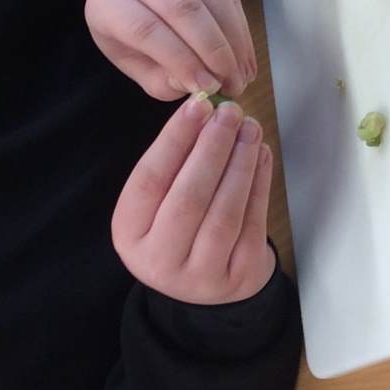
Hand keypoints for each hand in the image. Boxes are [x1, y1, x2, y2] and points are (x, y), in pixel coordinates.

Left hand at [86, 0, 257, 98]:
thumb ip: (161, 80)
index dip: (180, 60)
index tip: (207, 87)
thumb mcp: (133, 62)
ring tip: (241, 75)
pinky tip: (244, 57)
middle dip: (213, 50)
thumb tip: (198, 86)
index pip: (145, 29)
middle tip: (230, 84)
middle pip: (182, 7)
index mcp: (109, 1)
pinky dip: (240, 28)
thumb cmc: (131, 29)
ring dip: (233, 39)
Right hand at [112, 93, 275, 304]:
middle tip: (230, 113)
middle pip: (188, 198)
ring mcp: (200, 275)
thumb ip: (173, 162)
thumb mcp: (158, 202)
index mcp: (129, 235)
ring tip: (250, 129)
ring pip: (224, 213)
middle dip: (212, 149)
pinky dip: (259, 185)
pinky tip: (260, 155)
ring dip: (240, 164)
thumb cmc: (179, 225)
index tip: (197, 105)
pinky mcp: (237, 276)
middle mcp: (159, 260)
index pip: (149, 181)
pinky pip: (251, 224)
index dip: (174, 140)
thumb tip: (204, 111)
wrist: (206, 283)